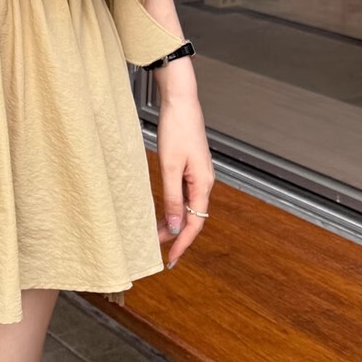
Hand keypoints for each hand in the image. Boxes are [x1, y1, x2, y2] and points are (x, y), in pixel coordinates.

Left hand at [155, 89, 214, 267]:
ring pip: (188, 208)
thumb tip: (176, 226)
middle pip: (193, 218)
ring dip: (174, 222)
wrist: (180, 102)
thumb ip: (173, 198)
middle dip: (177, 237)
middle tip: (160, 252)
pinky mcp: (191, 168)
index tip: (170, 260)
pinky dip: (174, 207)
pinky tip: (163, 212)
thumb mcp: (170, 167)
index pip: (194, 224)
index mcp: (203, 184)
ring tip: (156, 235)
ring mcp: (198, 175)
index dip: (182, 244)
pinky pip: (184, 195)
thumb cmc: (177, 129)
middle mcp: (204, 182)